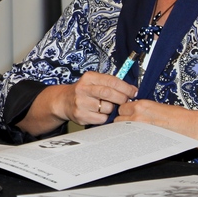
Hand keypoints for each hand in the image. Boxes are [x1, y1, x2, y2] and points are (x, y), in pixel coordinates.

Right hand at [17, 71, 137, 135]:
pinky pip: (101, 119)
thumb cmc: (85, 91)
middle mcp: (83, 89)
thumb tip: (133, 90)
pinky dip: (106, 117)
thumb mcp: (94, 81)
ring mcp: (81, 103)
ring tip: (109, 107)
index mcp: (89, 78)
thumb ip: (111, 83)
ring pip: (107, 108)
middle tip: (126, 101)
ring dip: (113, 109)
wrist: (64, 101)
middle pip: (109, 93)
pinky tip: (102, 113)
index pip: (111, 81)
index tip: (133, 92)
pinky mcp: (80, 115)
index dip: (125, 87)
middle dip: (122, 98)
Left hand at [114, 100, 197, 166]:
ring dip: (125, 132)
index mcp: (142, 105)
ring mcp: (139, 128)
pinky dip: (131, 141)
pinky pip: (129, 140)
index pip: (122, 108)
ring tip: (133, 135)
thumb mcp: (159, 107)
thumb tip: (137, 112)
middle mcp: (137, 115)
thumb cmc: (179, 117)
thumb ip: (145, 109)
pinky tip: (136, 142)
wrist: (190, 127)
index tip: (128, 116)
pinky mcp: (142, 139)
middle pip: (118, 119)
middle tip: (130, 126)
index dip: (125, 112)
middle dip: (123, 123)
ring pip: (121, 130)